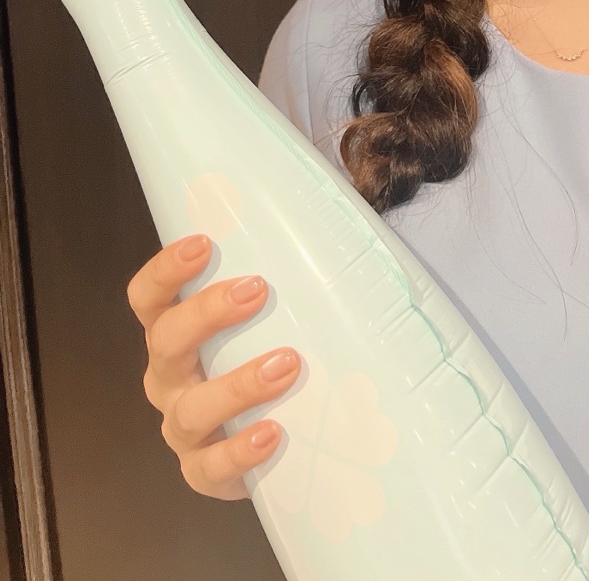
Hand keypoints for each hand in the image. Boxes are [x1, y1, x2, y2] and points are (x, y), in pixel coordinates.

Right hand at [127, 234, 301, 499]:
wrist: (277, 438)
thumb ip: (283, 278)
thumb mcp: (269, 316)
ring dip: (236, 384)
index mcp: (175, 333)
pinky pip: (209, 468)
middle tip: (257, 289)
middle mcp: (169, 378)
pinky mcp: (203, 473)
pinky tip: (273, 432)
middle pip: (165, 342)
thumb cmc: (272, 352)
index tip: (201, 244)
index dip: (165, 270)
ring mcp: (182, 429)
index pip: (148, 298)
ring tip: (286, 364)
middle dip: (206, 313)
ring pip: (190, 409)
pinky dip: (238, 451)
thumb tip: (328, 227)